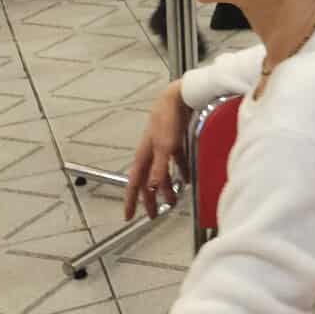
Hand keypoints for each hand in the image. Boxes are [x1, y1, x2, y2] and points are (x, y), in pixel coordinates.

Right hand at [122, 80, 187, 221]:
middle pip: (147, 181)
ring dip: (166, 188)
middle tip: (153, 214)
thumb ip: (158, 169)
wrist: (179, 98)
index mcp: (143, 155)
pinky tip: (186, 179)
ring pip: (161, 173)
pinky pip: (175, 161)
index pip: (134, 184)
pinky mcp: (174, 141)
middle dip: (149, 199)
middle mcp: (150, 153)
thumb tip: (151, 188)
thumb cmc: (168, 118)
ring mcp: (162, 147)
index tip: (128, 215)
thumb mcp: (164, 148)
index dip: (131, 201)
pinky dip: (179, 171)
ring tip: (172, 201)